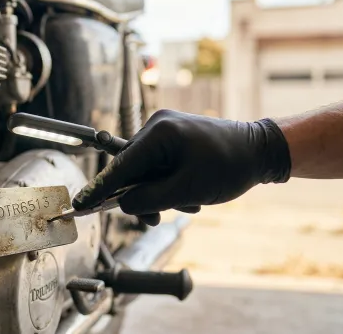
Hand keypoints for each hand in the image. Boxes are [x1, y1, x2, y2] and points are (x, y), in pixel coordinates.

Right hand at [72, 110, 290, 225]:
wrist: (262, 151)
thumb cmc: (230, 166)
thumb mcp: (188, 190)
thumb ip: (149, 199)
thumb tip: (122, 204)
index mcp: (159, 133)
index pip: (120, 166)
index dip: (99, 189)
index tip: (80, 204)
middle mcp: (157, 126)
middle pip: (131, 170)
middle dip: (144, 196)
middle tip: (157, 217)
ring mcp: (165, 130)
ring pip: (145, 172)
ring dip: (161, 193)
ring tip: (188, 201)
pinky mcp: (173, 137)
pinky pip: (158, 166)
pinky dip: (168, 183)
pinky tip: (190, 192)